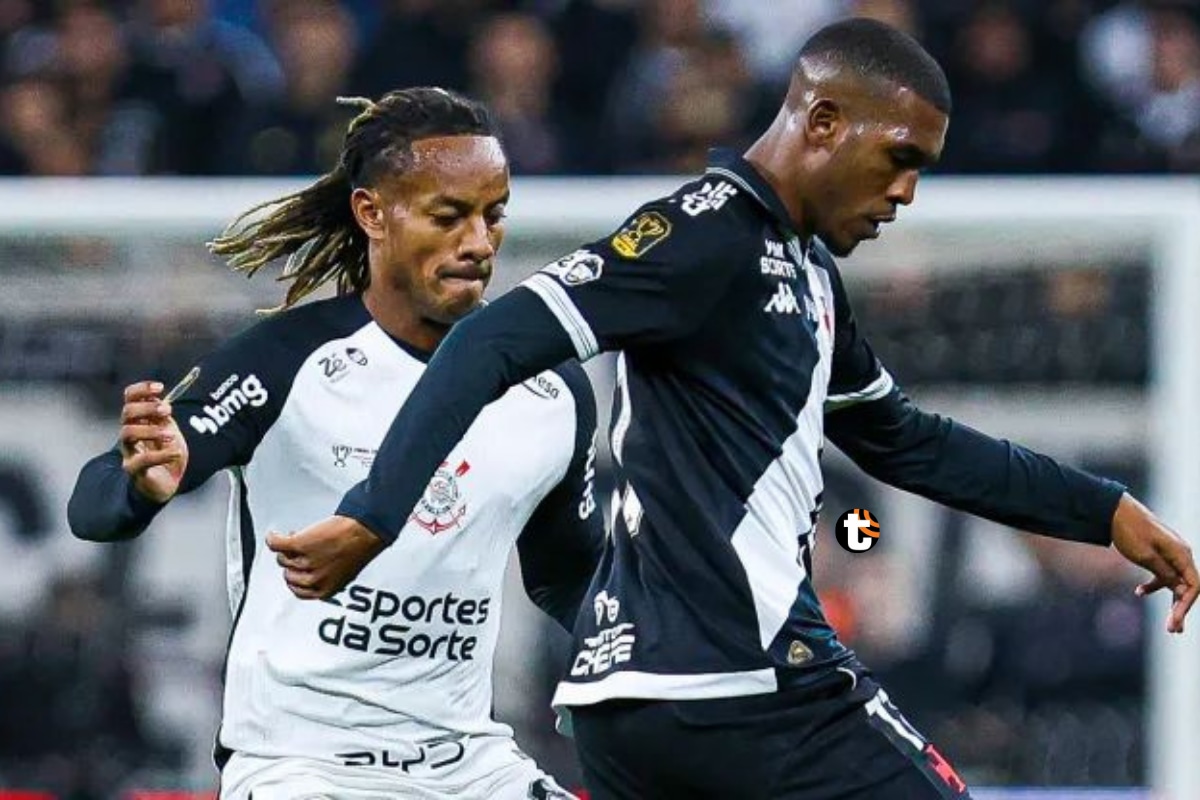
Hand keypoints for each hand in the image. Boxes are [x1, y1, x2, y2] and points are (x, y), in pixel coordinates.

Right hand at [119, 381, 187, 502]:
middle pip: (126, 413)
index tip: (160, 387)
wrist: (165, 483)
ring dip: (151, 430)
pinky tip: (175, 453)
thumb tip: (164, 402)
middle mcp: (129, 434)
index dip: (141, 390)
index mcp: (138, 421)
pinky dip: (161, 455)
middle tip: (168, 411)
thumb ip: (164, 417)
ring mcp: (130, 452)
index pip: (130, 399)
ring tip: (171, 435)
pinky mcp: (135, 470)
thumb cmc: (166, 453)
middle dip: (147, 408)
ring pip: (126, 433)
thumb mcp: (169, 430)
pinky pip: (141, 460)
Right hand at [267, 516, 385, 599]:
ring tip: (296, 538)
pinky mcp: (299, 545)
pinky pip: (276, 544)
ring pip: (283, 559)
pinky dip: (273, 539)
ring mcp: (305, 562)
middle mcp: (314, 579)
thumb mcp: (345, 572)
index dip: (297, 578)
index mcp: (325, 590)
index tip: (297, 569)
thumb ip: (328, 577)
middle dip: (293, 562)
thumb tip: (313, 571)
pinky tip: (276, 535)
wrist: (367, 530)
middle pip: (289, 575)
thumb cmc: (362, 547)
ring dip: (287, 549)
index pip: (298, 592)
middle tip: (301, 550)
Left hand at [1111, 493, 1198, 633]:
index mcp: (1181, 554)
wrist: (1114, 510)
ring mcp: (1171, 553)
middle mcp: (1181, 553)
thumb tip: (1182, 590)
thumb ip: (1165, 574)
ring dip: (1172, 601)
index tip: (1173, 621)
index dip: (1185, 605)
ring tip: (1168, 624)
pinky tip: (1139, 592)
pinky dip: (1155, 585)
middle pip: (1187, 587)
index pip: (1193, 586)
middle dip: (1181, 608)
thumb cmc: (1129, 531)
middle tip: (1173, 630)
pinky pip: (1164, 574)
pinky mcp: (1159, 553)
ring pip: (1176, 582)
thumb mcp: (1145, 556)